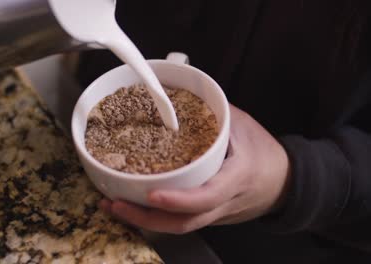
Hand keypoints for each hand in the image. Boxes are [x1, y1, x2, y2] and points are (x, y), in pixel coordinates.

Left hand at [99, 104, 290, 233]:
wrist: (284, 182)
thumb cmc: (263, 151)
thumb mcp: (242, 124)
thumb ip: (212, 111)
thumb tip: (176, 92)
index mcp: (236, 177)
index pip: (207, 196)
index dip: (178, 200)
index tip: (151, 195)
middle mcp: (223, 203)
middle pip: (184, 223)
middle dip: (146, 219)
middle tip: (114, 204)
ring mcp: (215, 215)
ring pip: (179, 227)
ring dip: (144, 221)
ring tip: (114, 206)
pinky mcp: (208, 217)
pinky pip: (180, 222)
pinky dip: (154, 217)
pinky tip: (133, 206)